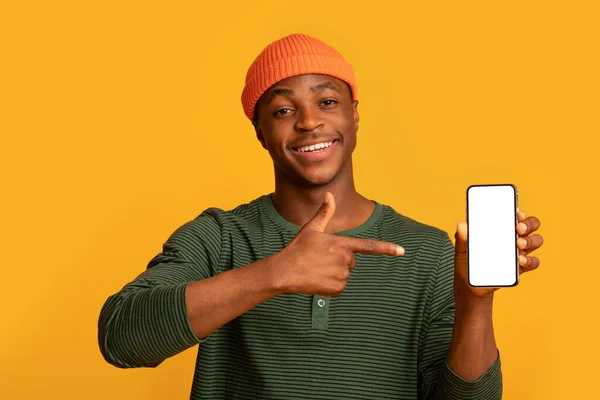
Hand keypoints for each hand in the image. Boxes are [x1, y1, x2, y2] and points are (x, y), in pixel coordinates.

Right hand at [272, 192, 404, 296]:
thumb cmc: (298, 248)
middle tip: (320, 258)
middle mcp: (345, 260)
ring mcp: (342, 275)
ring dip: (334, 272)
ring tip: (317, 269)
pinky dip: (330, 285)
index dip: (386, 248)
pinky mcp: (337, 289)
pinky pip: (339, 286)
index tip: (402, 251)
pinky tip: (317, 279)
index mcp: (341, 244)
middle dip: (339, 260)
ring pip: (345, 274)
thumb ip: (324, 213)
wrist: (285, 271)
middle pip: (351, 260)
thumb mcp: (311, 229)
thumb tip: (330, 194)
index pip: (368, 246)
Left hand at [454, 209, 543, 298]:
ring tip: (518, 244)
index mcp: (500, 228)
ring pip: (536, 240)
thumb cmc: (468, 262)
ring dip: (530, 240)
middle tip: (518, 228)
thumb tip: (462, 226)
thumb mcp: (461, 250)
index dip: (519, 211)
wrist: (471, 286)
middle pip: (531, 224)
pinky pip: (533, 262)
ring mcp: (519, 252)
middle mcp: (513, 237)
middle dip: (528, 223)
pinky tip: (520, 260)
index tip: (516, 213)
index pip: (515, 215)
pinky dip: (530, 260)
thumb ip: (461, 238)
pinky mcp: (521, 268)